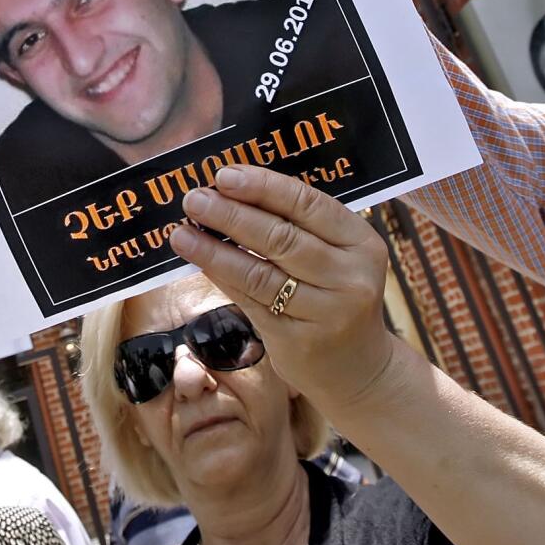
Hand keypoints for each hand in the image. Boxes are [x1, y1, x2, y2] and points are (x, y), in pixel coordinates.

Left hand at [171, 164, 394, 410]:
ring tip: (182, 233)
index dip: (263, 188)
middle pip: (282, 238)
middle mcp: (350, 276)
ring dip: (216, 250)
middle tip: (195, 200)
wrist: (359, 369)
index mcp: (362, 242)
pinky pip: (253, 302)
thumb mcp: (337, 257)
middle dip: (232, 215)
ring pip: (261, 273)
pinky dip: (223, 278)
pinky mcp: (300, 341)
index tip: (224, 176)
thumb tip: (234, 192)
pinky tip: (201, 262)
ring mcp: (327, 312)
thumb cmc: (337, 297)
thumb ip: (299, 227)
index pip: (308, 204)